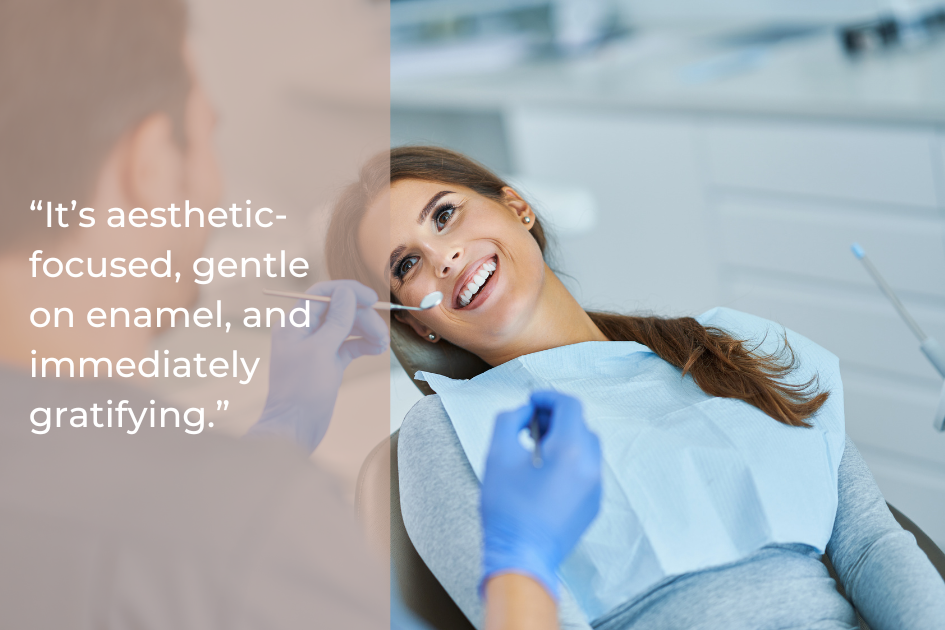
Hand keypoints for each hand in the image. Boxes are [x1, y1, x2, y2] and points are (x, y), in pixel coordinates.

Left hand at [246, 280, 388, 454]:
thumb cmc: (302, 391)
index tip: (372, 298)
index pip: (322, 294)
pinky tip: (377, 349)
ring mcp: (316, 348)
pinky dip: (363, 345)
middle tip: (382, 332)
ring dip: (366, 331)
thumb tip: (347, 292)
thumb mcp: (321, 350)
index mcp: (294, 323)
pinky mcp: (327, 363)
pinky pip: (348, 345)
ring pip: (346, 328)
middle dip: (362, 317)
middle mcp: (304, 332)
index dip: (348, 291)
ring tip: (383, 344)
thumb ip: (337, 320)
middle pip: (339, 310)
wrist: (294, 429)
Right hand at [480, 390, 601, 599]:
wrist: (522, 558)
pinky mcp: (593, 504)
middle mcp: (590, 466)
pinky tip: (544, 472)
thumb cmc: (507, 510)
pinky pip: (586, 469)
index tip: (530, 401)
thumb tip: (524, 412)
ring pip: (586, 447)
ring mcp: (595, 487)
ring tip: (535, 447)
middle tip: (529, 424)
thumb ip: (509, 421)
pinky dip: (569, 460)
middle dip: (555, 417)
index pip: (569, 406)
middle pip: (580, 425)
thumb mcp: (498, 456)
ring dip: (564, 438)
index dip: (548, 397)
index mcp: (571, 451)